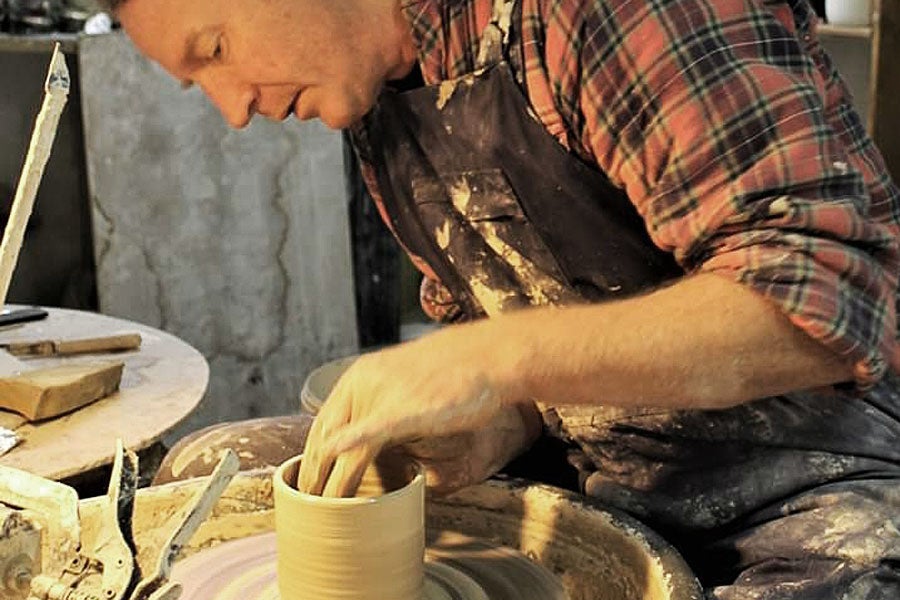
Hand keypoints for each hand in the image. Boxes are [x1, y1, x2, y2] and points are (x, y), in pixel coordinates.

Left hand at [296, 327, 535, 496]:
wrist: (485, 355)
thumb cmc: (449, 373)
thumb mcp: (402, 384)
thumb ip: (378, 406)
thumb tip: (363, 435)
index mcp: (359, 377)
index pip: (322, 424)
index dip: (310, 457)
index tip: (307, 484)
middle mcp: (365, 384)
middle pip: (326, 438)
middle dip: (315, 476)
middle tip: (309, 506)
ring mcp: (385, 396)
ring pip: (348, 447)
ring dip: (334, 482)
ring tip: (326, 509)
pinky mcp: (408, 409)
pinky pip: (374, 431)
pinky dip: (353, 444)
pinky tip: (339, 456)